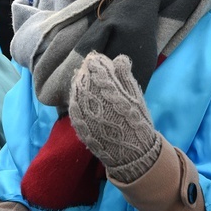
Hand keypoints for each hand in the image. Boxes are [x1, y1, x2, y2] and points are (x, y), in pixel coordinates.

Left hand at [69, 52, 160, 183]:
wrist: (130, 152)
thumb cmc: (136, 122)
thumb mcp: (136, 97)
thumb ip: (125, 76)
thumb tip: (118, 58)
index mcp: (110, 90)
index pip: (97, 68)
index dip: (96, 62)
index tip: (96, 59)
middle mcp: (94, 99)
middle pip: (85, 78)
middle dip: (87, 71)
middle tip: (89, 67)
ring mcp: (84, 113)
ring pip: (77, 91)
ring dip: (80, 83)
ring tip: (85, 80)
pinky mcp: (79, 124)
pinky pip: (73, 106)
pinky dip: (76, 98)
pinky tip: (80, 96)